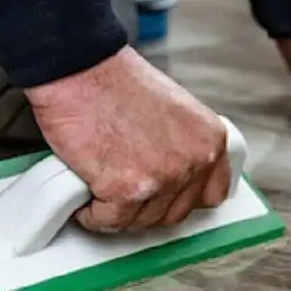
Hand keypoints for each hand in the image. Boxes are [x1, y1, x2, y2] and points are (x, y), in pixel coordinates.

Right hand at [24, 47, 233, 233]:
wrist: (78, 68)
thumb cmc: (114, 82)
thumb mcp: (172, 110)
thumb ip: (182, 145)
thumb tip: (174, 174)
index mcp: (209, 139)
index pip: (212, 193)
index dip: (182, 197)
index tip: (164, 195)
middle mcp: (195, 160)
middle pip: (173, 213)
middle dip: (145, 205)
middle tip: (122, 186)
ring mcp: (163, 178)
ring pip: (140, 221)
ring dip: (116, 209)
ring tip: (101, 182)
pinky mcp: (127, 191)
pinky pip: (108, 222)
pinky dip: (92, 213)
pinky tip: (85, 190)